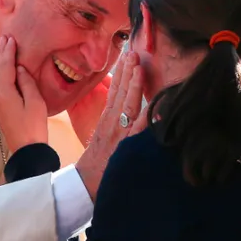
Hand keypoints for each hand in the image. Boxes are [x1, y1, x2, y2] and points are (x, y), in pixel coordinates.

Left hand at [0, 36, 47, 152]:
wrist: (27, 151)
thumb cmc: (34, 126)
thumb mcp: (35, 102)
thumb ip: (27, 83)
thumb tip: (20, 69)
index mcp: (5, 93)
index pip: (6, 67)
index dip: (9, 52)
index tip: (11, 38)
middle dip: (2, 53)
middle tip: (4, 37)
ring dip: (1, 62)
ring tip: (4, 48)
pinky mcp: (0, 109)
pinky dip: (2, 73)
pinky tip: (6, 70)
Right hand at [74, 51, 146, 200]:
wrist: (82, 189)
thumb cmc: (93, 169)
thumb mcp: (98, 142)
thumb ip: (108, 127)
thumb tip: (116, 114)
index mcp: (105, 123)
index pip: (114, 93)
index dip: (121, 74)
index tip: (127, 56)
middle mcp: (111, 126)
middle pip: (120, 93)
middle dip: (127, 71)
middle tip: (134, 51)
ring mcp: (119, 136)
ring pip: (128, 105)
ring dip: (134, 84)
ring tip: (138, 65)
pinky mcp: (125, 149)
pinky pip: (138, 132)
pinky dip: (148, 119)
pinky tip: (158, 107)